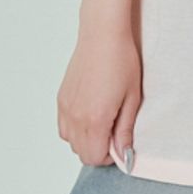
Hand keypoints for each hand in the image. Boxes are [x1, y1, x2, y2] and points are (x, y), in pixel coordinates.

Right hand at [57, 23, 142, 166]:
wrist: (102, 36)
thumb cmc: (121, 62)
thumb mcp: (131, 99)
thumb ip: (125, 130)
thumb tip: (124, 154)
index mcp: (95, 119)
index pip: (95, 157)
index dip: (110, 156)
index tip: (121, 143)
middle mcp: (76, 117)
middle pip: (82, 153)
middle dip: (99, 150)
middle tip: (114, 132)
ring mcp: (65, 108)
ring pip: (70, 141)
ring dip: (86, 140)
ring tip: (102, 122)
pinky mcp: (61, 99)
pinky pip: (63, 127)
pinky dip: (75, 129)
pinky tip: (90, 115)